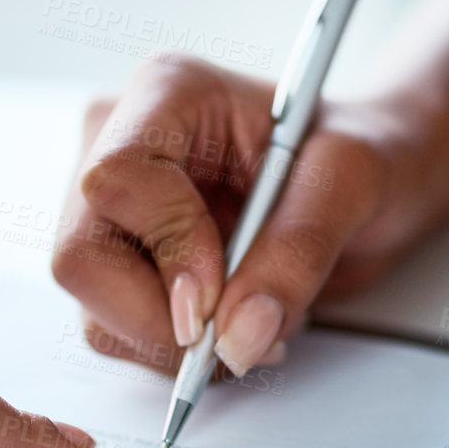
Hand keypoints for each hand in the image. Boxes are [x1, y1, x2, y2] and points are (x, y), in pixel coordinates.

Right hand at [50, 55, 417, 374]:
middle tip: (239, 334)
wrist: (366, 185)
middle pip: (82, 258)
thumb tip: (239, 335)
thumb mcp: (352, 184)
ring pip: (93, 309)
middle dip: (160, 319)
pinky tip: (229, 324)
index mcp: (169, 95)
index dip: (165, 251)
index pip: (115, 181)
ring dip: (176, 344)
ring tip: (254, 319)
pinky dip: (175, 352)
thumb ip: (298, 253)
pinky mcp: (119, 265)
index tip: (217, 300)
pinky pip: (115, 332)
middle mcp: (120, 146)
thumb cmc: (362, 154)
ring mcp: (110, 212)